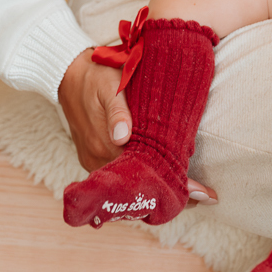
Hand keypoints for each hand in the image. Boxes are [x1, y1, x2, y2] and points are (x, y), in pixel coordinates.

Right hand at [57, 49, 216, 204]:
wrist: (67, 74)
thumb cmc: (96, 75)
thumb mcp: (110, 86)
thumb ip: (117, 112)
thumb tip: (121, 138)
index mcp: (104, 144)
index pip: (142, 173)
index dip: (171, 183)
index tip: (199, 194)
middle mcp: (98, 160)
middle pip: (137, 185)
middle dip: (168, 190)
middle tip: (203, 197)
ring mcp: (94, 162)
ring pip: (128, 184)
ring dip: (154, 186)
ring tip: (189, 192)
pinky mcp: (93, 159)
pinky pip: (118, 176)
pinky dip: (139, 178)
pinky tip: (159, 178)